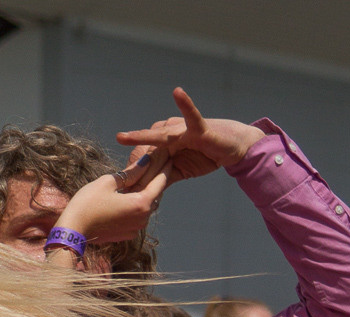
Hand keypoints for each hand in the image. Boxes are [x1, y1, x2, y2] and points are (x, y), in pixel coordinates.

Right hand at [53, 148, 172, 247]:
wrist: (72, 231)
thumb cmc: (87, 204)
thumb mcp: (109, 182)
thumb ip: (131, 172)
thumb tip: (146, 161)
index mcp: (141, 204)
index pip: (160, 181)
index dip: (164, 166)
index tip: (169, 154)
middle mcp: (143, 218)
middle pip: (155, 194)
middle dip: (158, 177)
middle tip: (162, 161)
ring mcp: (136, 228)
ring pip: (147, 205)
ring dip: (147, 191)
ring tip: (149, 175)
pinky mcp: (127, 234)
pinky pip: (138, 215)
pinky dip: (138, 204)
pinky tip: (134, 193)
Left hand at [116, 87, 264, 179]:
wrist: (234, 148)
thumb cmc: (208, 155)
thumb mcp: (182, 170)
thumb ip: (165, 176)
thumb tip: (147, 191)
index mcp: (166, 143)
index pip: (146, 155)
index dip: (134, 166)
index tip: (121, 181)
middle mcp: (171, 133)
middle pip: (147, 145)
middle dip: (132, 154)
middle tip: (114, 161)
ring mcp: (184, 130)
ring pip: (161, 134)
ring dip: (144, 137)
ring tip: (124, 137)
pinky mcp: (200, 128)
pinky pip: (192, 115)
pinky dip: (185, 104)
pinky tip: (177, 92)